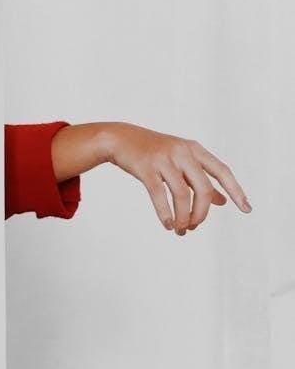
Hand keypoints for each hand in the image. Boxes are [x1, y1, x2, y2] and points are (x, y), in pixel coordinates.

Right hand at [101, 122, 251, 234]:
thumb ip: (201, 179)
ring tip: (180, 229)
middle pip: (203, 188)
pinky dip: (165, 213)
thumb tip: (223, 201)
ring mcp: (164, 159)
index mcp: (194, 149)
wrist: (120, 139)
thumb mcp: (181, 161)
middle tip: (194, 226)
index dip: (236, 190)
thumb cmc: (153, 152)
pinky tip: (167, 224)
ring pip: (182, 194)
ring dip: (183, 217)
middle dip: (202, 213)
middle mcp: (182, 152)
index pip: (222, 171)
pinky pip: (159, 195)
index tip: (247, 209)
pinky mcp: (146, 168)